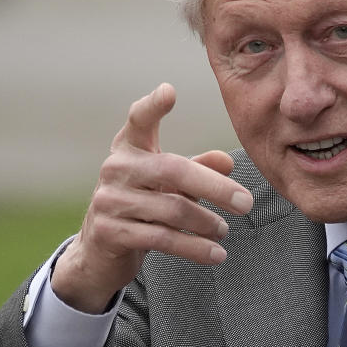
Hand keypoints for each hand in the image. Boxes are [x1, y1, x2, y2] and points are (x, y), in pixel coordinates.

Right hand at [51, 83, 253, 313]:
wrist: (99, 253)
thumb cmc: (143, 206)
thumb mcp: (169, 184)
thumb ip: (197, 169)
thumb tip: (228, 162)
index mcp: (130, 148)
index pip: (138, 120)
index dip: (153, 106)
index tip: (169, 91)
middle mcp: (116, 169)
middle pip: (173, 170)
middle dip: (216, 188)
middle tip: (246, 204)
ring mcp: (110, 201)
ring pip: (172, 208)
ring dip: (207, 223)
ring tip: (226, 231)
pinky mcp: (110, 233)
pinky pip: (162, 238)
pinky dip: (195, 248)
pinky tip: (216, 254)